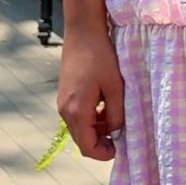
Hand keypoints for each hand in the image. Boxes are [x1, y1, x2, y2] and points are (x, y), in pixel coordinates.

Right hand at [57, 25, 125, 161]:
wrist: (83, 31)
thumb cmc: (100, 57)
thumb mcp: (115, 88)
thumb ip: (116, 115)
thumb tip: (117, 134)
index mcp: (77, 112)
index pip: (87, 147)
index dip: (104, 153)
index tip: (121, 148)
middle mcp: (65, 111)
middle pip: (82, 140)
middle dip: (101, 142)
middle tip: (122, 134)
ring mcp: (63, 102)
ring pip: (80, 128)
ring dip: (98, 129)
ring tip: (117, 117)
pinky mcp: (65, 94)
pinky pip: (78, 115)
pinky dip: (92, 118)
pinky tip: (106, 105)